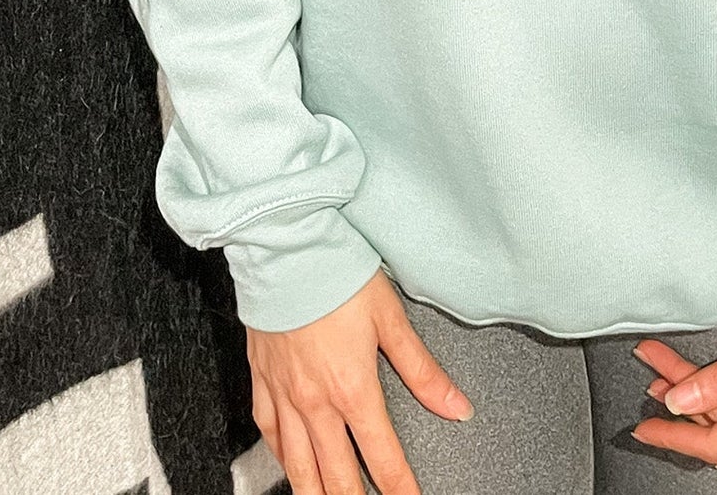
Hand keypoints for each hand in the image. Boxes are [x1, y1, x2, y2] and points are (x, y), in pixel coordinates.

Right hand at [247, 267, 474, 494]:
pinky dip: (280, 457)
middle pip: (337, 475)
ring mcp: (284, 393)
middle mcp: (315, 401)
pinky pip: (267, 432)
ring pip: (297, 466)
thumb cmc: (335, 271)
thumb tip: (456, 406)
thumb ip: (423, 371)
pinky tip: (288, 464)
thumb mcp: (390, 317)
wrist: (284, 246)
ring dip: (315, 494)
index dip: (401, 491)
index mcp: (353, 388)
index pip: (384, 458)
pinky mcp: (261, 378)